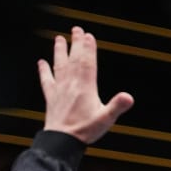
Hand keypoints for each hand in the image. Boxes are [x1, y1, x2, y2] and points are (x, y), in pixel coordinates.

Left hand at [39, 27, 132, 143]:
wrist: (62, 141)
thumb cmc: (85, 130)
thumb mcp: (106, 119)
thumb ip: (117, 106)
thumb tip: (129, 97)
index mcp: (85, 87)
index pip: (87, 63)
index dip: (88, 48)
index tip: (88, 35)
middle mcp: (70, 85)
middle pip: (73, 60)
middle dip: (75, 44)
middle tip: (76, 30)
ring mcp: (59, 90)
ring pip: (59, 65)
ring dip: (59, 51)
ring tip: (59, 39)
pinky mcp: (52, 97)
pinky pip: (46, 80)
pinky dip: (44, 70)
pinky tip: (41, 63)